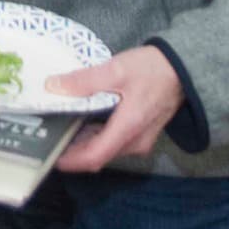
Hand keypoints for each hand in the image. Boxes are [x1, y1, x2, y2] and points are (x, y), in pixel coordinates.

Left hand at [49, 45, 186, 172]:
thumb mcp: (116, 70)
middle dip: (70, 150)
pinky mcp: (140, 133)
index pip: (94, 157)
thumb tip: (54, 86)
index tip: (48, 155)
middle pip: (97, 156)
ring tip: (55, 128)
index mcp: (128, 129)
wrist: (184, 69)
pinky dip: (93, 136)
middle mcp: (135, 142)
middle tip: (44, 136)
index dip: (69, 160)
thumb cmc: (153, 69)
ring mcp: (139, 139)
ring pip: (104, 150)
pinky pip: (112, 141)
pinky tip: (77, 122)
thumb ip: (84, 81)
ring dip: (81, 143)